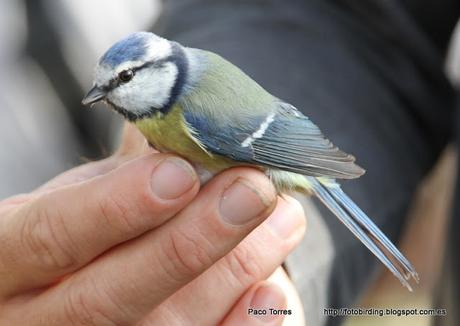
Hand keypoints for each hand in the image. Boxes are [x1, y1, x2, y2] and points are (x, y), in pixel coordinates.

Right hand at [0, 124, 305, 324]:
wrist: (67, 287)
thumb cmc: (77, 228)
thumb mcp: (79, 195)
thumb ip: (123, 169)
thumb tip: (182, 116)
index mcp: (10, 257)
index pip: (52, 235)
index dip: (117, 207)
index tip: (182, 170)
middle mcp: (40, 318)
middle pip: (112, 293)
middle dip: (192, 239)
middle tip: (253, 188)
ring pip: (166, 324)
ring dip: (234, 268)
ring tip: (282, 216)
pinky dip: (241, 325)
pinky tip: (271, 287)